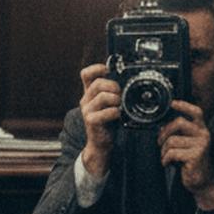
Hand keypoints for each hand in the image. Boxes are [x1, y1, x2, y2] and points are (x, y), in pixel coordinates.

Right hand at [77, 62, 120, 178]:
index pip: (86, 74)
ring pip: (103, 96)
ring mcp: (87, 110)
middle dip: (113, 87)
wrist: (100, 144)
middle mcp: (85, 100)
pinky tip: (117, 116)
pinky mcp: (91, 121)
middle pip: (98, 84)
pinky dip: (116, 112)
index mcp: (89, 93)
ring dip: (116, 100)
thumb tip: (127, 81)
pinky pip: (107, 111)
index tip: (107, 71)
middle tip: (119, 96)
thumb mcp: (107, 105)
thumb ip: (111, 93)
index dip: (96, 69)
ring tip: (119, 106)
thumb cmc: (107, 122)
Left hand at [159, 101, 213, 208]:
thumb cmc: (191, 162)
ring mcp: (201, 145)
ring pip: (171, 140)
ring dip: (163, 150)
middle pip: (178, 122)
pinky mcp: (196, 156)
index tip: (172, 103)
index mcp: (201, 130)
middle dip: (164, 132)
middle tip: (160, 142)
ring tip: (166, 157)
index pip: (196, 112)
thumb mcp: (185, 144)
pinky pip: (172, 153)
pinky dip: (165, 159)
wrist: (202, 181)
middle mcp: (203, 135)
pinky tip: (168, 163)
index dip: (184, 105)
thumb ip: (177, 133)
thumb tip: (161, 125)